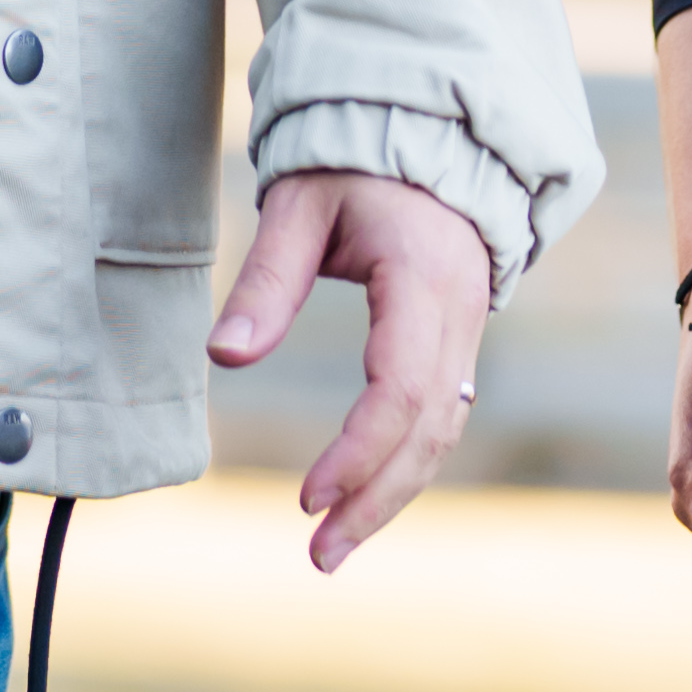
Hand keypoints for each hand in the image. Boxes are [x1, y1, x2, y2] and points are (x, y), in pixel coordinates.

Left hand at [210, 168, 493, 569]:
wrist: (428, 135)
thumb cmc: (354, 164)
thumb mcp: (299, 206)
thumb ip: (266, 282)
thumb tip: (223, 358)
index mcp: (425, 279)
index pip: (401, 388)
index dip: (357, 451)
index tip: (307, 498)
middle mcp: (460, 314)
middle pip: (430, 429)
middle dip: (376, 500)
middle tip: (319, 556)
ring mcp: (468, 331)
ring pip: (442, 432)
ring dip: (392, 495)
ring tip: (332, 549)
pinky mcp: (458, 343)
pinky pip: (441, 417)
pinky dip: (404, 465)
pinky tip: (363, 501)